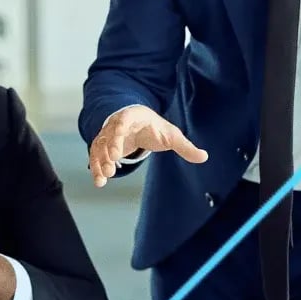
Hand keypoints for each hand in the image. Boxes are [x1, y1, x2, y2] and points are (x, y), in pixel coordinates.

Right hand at [88, 105, 206, 186]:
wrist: (138, 122)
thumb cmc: (155, 128)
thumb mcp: (171, 135)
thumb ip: (185, 147)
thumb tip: (204, 157)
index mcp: (134, 116)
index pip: (124, 120)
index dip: (119, 131)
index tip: (118, 148)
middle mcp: (117, 123)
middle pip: (109, 134)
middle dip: (109, 149)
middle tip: (111, 166)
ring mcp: (108, 134)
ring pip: (100, 146)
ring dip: (100, 161)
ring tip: (105, 178)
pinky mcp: (104, 146)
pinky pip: (96, 155)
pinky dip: (96, 168)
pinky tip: (99, 182)